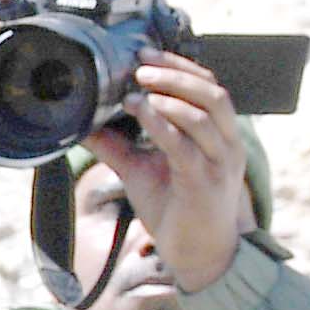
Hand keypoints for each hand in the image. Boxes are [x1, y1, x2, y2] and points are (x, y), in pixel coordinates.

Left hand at [82, 50, 256, 293]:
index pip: (209, 87)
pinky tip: (141, 110)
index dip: (181, 66)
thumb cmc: (176, 211)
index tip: (146, 53)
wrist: (199, 257)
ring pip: (205, 112)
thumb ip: (116, 146)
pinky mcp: (204, 182)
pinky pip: (185, 144)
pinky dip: (162, 123)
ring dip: (171, 92)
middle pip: (212, 91)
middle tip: (141, 63)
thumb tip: (83, 125)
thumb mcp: (142, 171)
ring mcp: (219, 161)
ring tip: (139, 83)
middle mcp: (226, 143)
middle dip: (176, 72)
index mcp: (219, 135)